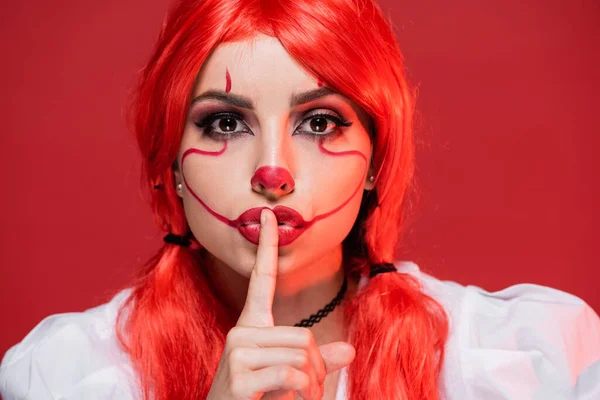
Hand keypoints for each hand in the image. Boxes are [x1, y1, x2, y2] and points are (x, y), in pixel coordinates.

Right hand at [207, 209, 354, 399]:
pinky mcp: (237, 374)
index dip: (266, 246)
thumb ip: (317, 362)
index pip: (261, 278)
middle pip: (302, 335)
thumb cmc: (261, 399)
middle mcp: (241, 332)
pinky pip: (290, 374)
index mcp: (252, 326)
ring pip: (300, 355)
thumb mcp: (291, 377)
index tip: (267, 215)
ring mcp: (236, 351)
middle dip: (317, 369)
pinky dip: (300, 393)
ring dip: (310, 385)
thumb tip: (349, 350)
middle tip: (309, 393)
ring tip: (297, 399)